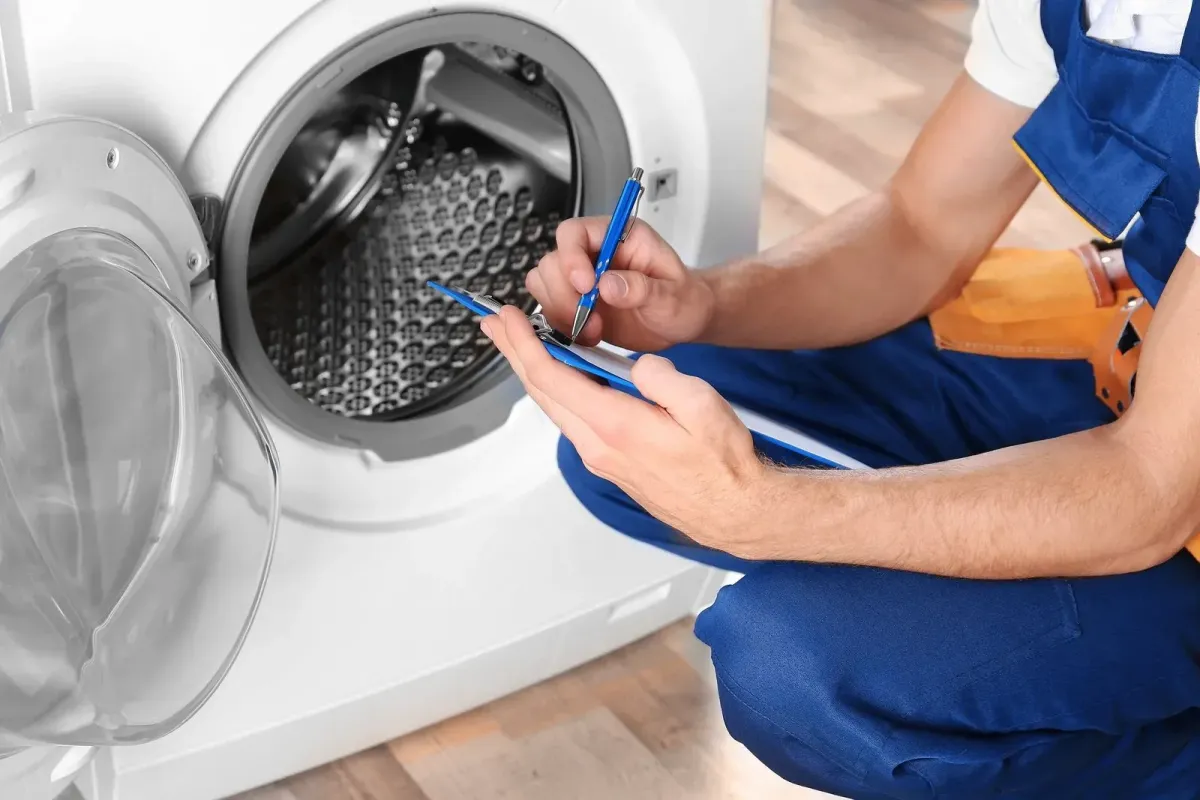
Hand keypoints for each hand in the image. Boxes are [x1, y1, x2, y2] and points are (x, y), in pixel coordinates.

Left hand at [482, 305, 771, 556]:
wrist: (733, 511)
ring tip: (519, 345)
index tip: (507, 319)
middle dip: (514, 354)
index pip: (553, 378)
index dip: (524, 345)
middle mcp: (598, 445)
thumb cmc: (723, 465)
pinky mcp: (610, 462)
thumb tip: (634, 365)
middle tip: (493, 325)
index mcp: (615, 425)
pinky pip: (573, 420)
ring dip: (534, 372)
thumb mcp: (701, 405)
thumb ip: (661, 376)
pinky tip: (560, 377)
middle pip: (542, 393)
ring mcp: (601, 457)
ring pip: (555, 408)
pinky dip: (557, 391)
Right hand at [527, 217, 715, 350]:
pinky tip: (589, 337)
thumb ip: (642, 288)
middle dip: (564, 294)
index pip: (575, 233)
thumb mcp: (672, 294)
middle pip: (552, 262)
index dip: (571, 257)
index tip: (586, 286)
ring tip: (594, 330)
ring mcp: (581, 280)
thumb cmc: (683, 299)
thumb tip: (608, 284)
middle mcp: (594, 254)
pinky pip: (550, 310)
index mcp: (618, 236)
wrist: (682, 322)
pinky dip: (563, 327)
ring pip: (544, 285)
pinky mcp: (575, 304)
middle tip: (591, 318)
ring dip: (562, 312)